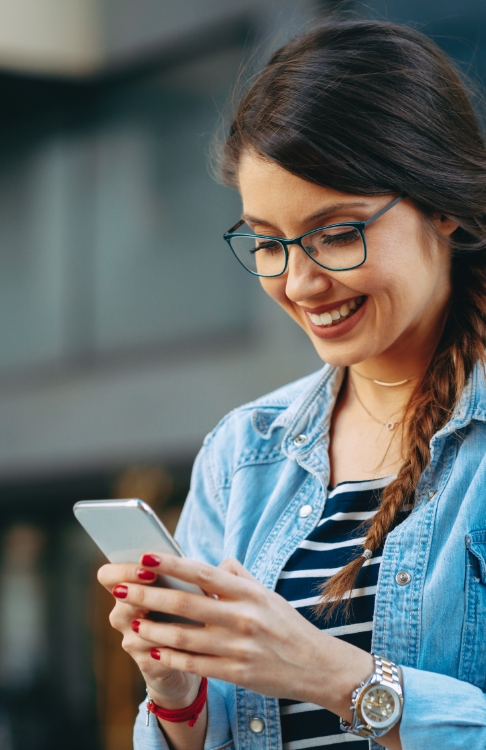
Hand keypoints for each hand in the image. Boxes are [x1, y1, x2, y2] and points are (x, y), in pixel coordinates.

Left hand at [107, 552, 372, 713]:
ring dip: (152, 629)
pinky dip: (170, 657)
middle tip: (120, 587)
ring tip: (128, 621)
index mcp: (247, 592)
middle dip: (148, 595)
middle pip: (185, 603)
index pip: (201, 573)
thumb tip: (213, 562)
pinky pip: (196, 664)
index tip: (143, 557)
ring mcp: (238, 647)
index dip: (170, 565)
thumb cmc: (286, 624)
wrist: (317, 665)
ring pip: (184, 637)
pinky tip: (151, 649)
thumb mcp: (267, 593)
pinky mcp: (236, 673)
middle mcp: (241, 617)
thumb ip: (238, 576)